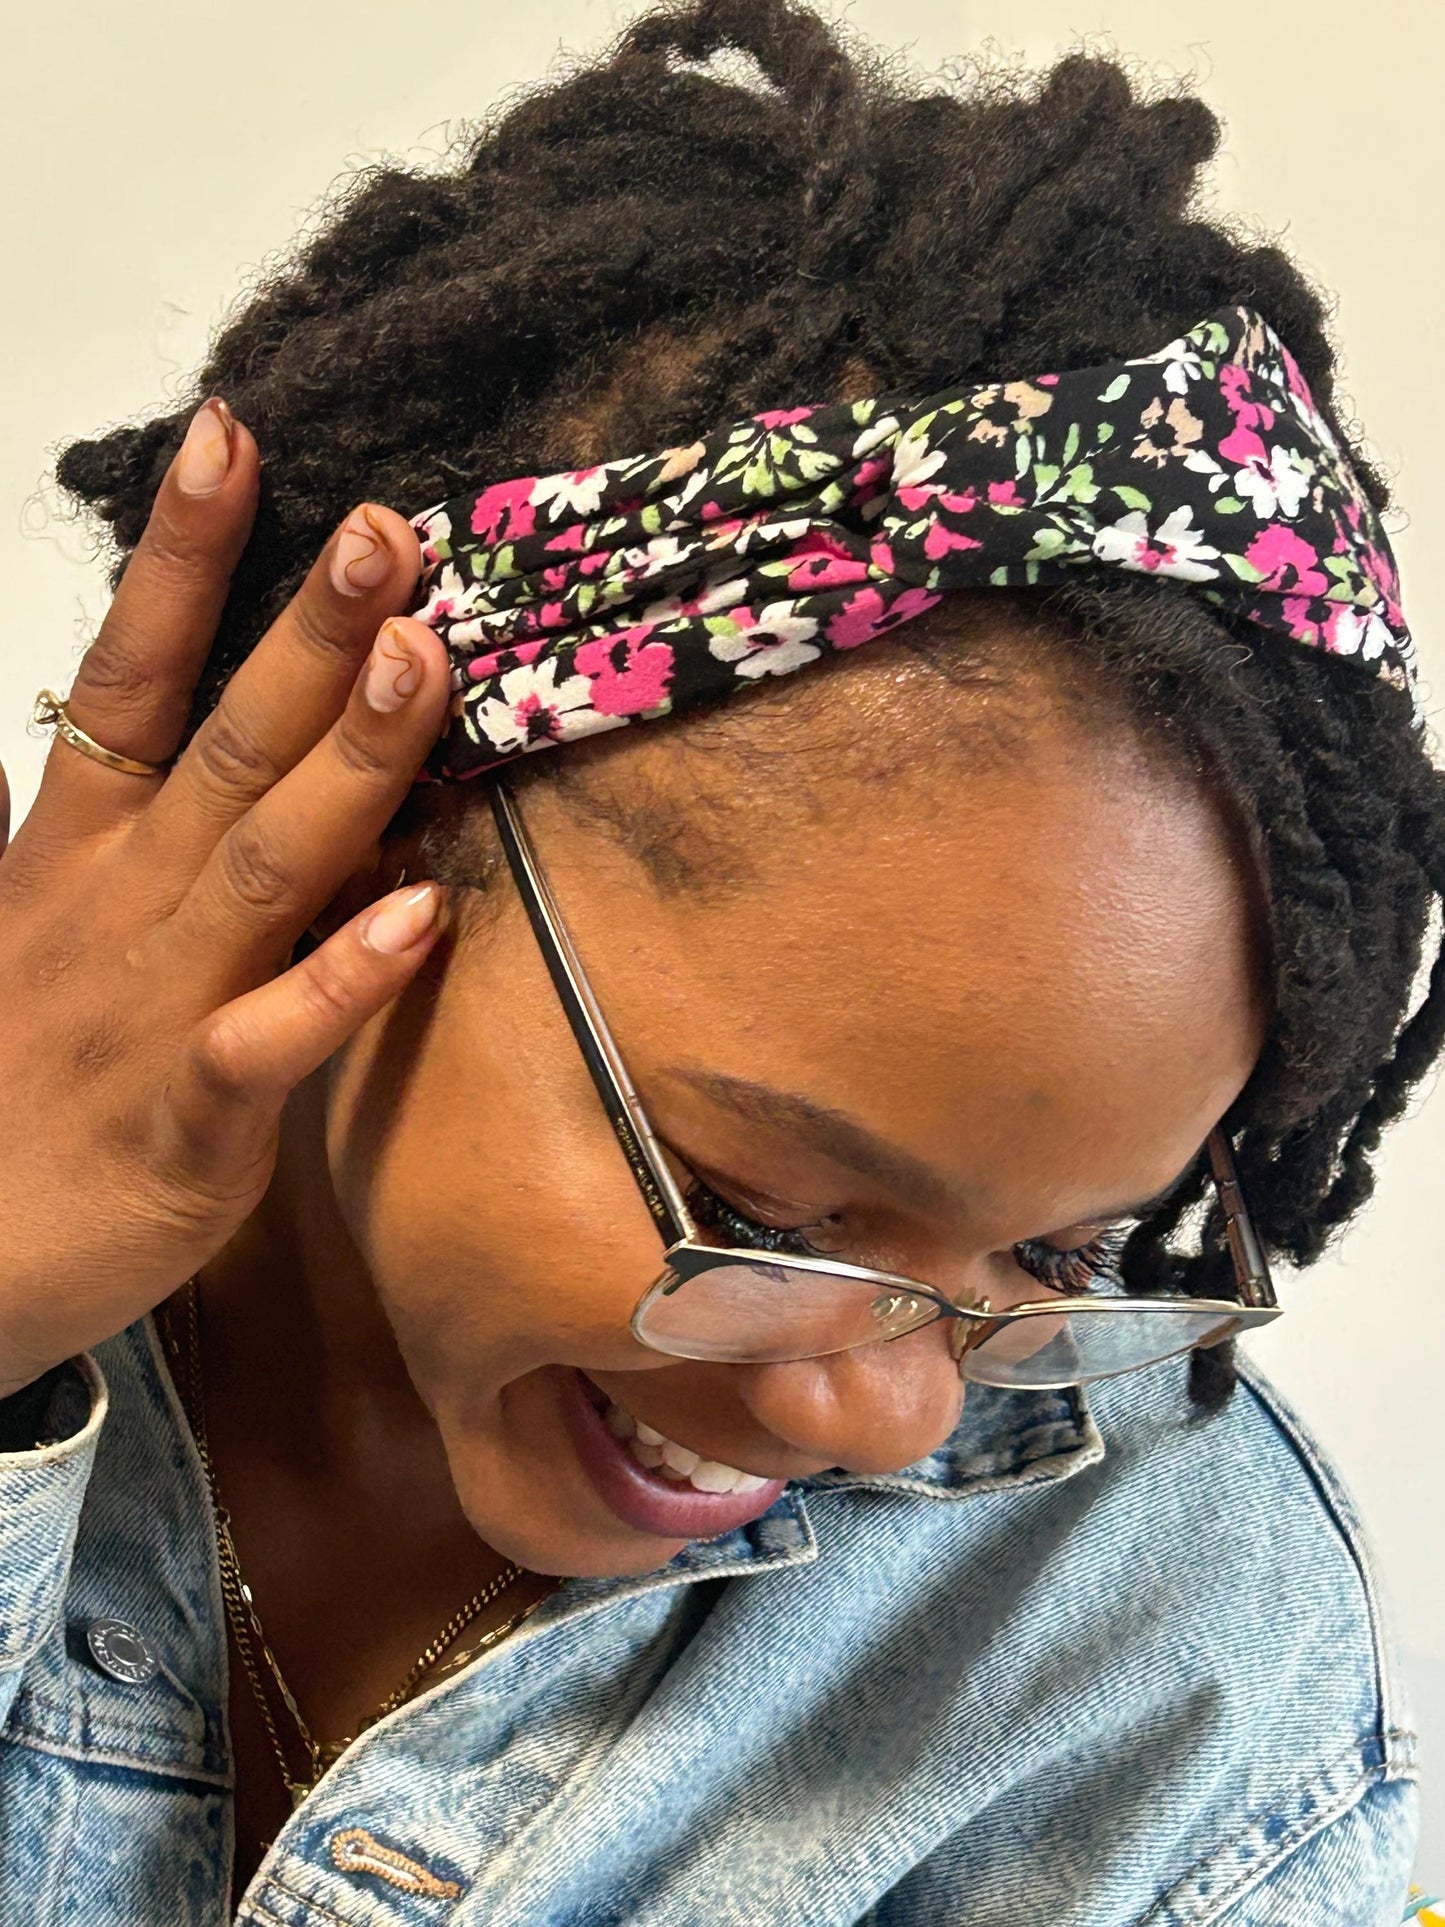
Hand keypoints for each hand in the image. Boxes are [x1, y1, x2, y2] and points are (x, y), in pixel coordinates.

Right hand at [0, 398, 452, 1396]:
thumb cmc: (18, 1079)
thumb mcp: (52, 923)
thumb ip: (127, 823)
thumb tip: (189, 723)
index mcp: (78, 848)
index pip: (130, 673)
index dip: (182, 557)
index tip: (235, 437)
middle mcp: (120, 901)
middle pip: (222, 740)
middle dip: (305, 629)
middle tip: (390, 528)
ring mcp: (154, 1002)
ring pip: (262, 859)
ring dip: (346, 757)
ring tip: (422, 658)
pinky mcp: (189, 1115)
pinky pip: (273, 1039)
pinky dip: (341, 980)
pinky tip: (420, 919)